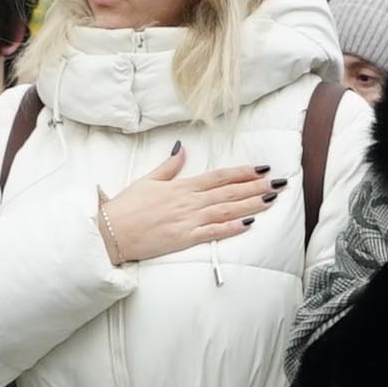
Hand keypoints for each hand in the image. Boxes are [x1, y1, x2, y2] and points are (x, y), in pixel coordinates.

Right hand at [99, 144, 280, 262]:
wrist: (108, 231)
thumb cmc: (126, 208)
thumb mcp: (147, 181)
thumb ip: (168, 167)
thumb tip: (181, 148)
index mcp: (181, 187)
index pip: (218, 176)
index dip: (242, 172)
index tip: (262, 168)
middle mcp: (188, 201)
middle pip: (229, 191)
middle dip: (256, 186)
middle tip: (279, 182)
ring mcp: (187, 219)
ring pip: (226, 209)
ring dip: (251, 204)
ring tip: (272, 199)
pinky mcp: (183, 238)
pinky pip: (212, 232)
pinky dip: (232, 228)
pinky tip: (250, 224)